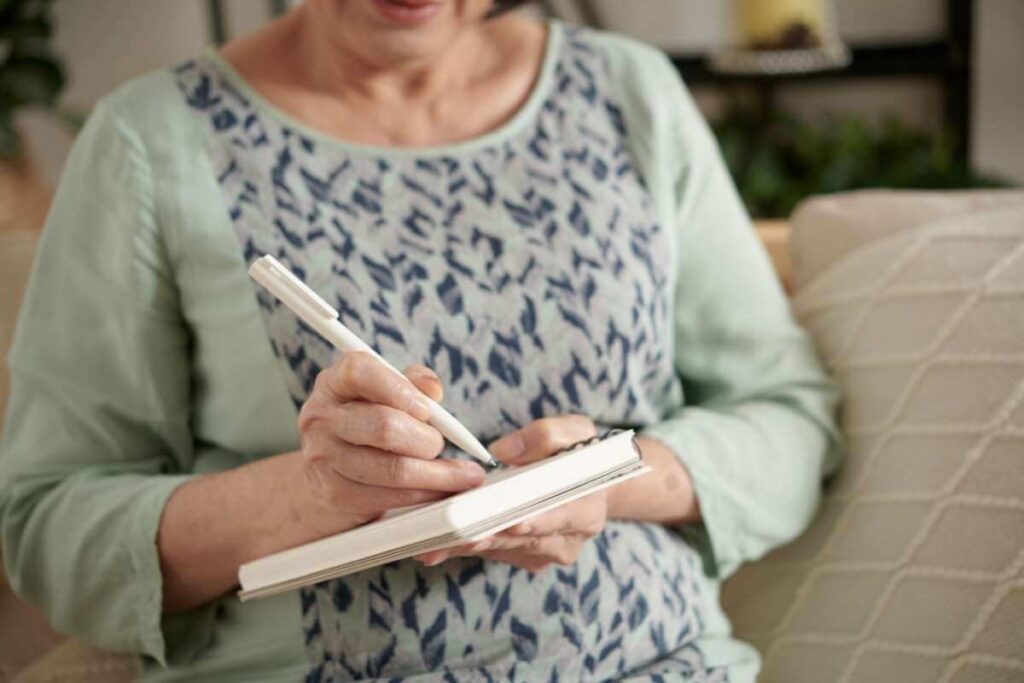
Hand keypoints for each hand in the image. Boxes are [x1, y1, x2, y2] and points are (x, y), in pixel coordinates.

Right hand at [292, 352, 485, 537]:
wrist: (322, 477)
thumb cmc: (363, 425)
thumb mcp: (381, 394)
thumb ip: (410, 383)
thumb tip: (433, 390)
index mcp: (334, 384)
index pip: (359, 372)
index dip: (399, 389)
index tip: (427, 408)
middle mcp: (322, 418)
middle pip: (385, 426)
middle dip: (426, 439)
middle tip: (441, 444)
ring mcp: (324, 458)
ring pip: (394, 469)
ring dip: (438, 474)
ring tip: (464, 474)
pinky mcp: (335, 494)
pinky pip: (392, 497)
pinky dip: (426, 494)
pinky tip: (443, 490)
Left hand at [415, 415, 606, 571]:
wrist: (588, 484)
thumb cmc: (580, 454)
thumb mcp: (575, 430)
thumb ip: (545, 435)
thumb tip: (503, 450)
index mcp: (586, 511)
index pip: (554, 518)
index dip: (527, 520)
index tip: (503, 522)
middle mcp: (566, 542)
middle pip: (519, 540)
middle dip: (482, 534)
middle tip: (447, 534)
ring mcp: (543, 555)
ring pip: (499, 549)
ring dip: (464, 543)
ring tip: (430, 541)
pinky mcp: (522, 559)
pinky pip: (491, 552)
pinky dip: (464, 544)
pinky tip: (436, 542)